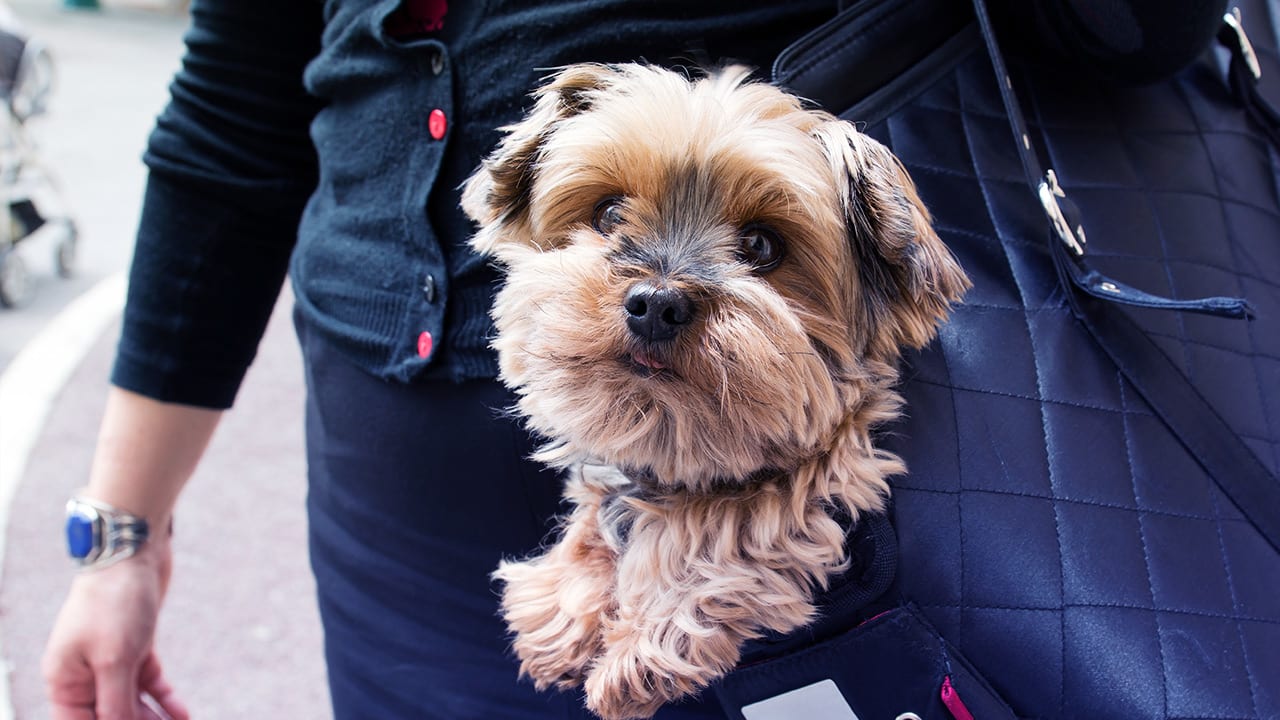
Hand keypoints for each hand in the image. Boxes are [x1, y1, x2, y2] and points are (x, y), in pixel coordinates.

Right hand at [42, 538, 188, 719]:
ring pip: (131, 703)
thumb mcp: (115, 661)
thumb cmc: (114, 602)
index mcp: (64, 681)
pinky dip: (164, 699)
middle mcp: (82, 673)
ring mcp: (109, 660)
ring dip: (153, 719)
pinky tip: (181, 713)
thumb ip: (115, 705)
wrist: (132, 551)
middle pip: (108, 716)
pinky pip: (147, 683)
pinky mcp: (134, 646)